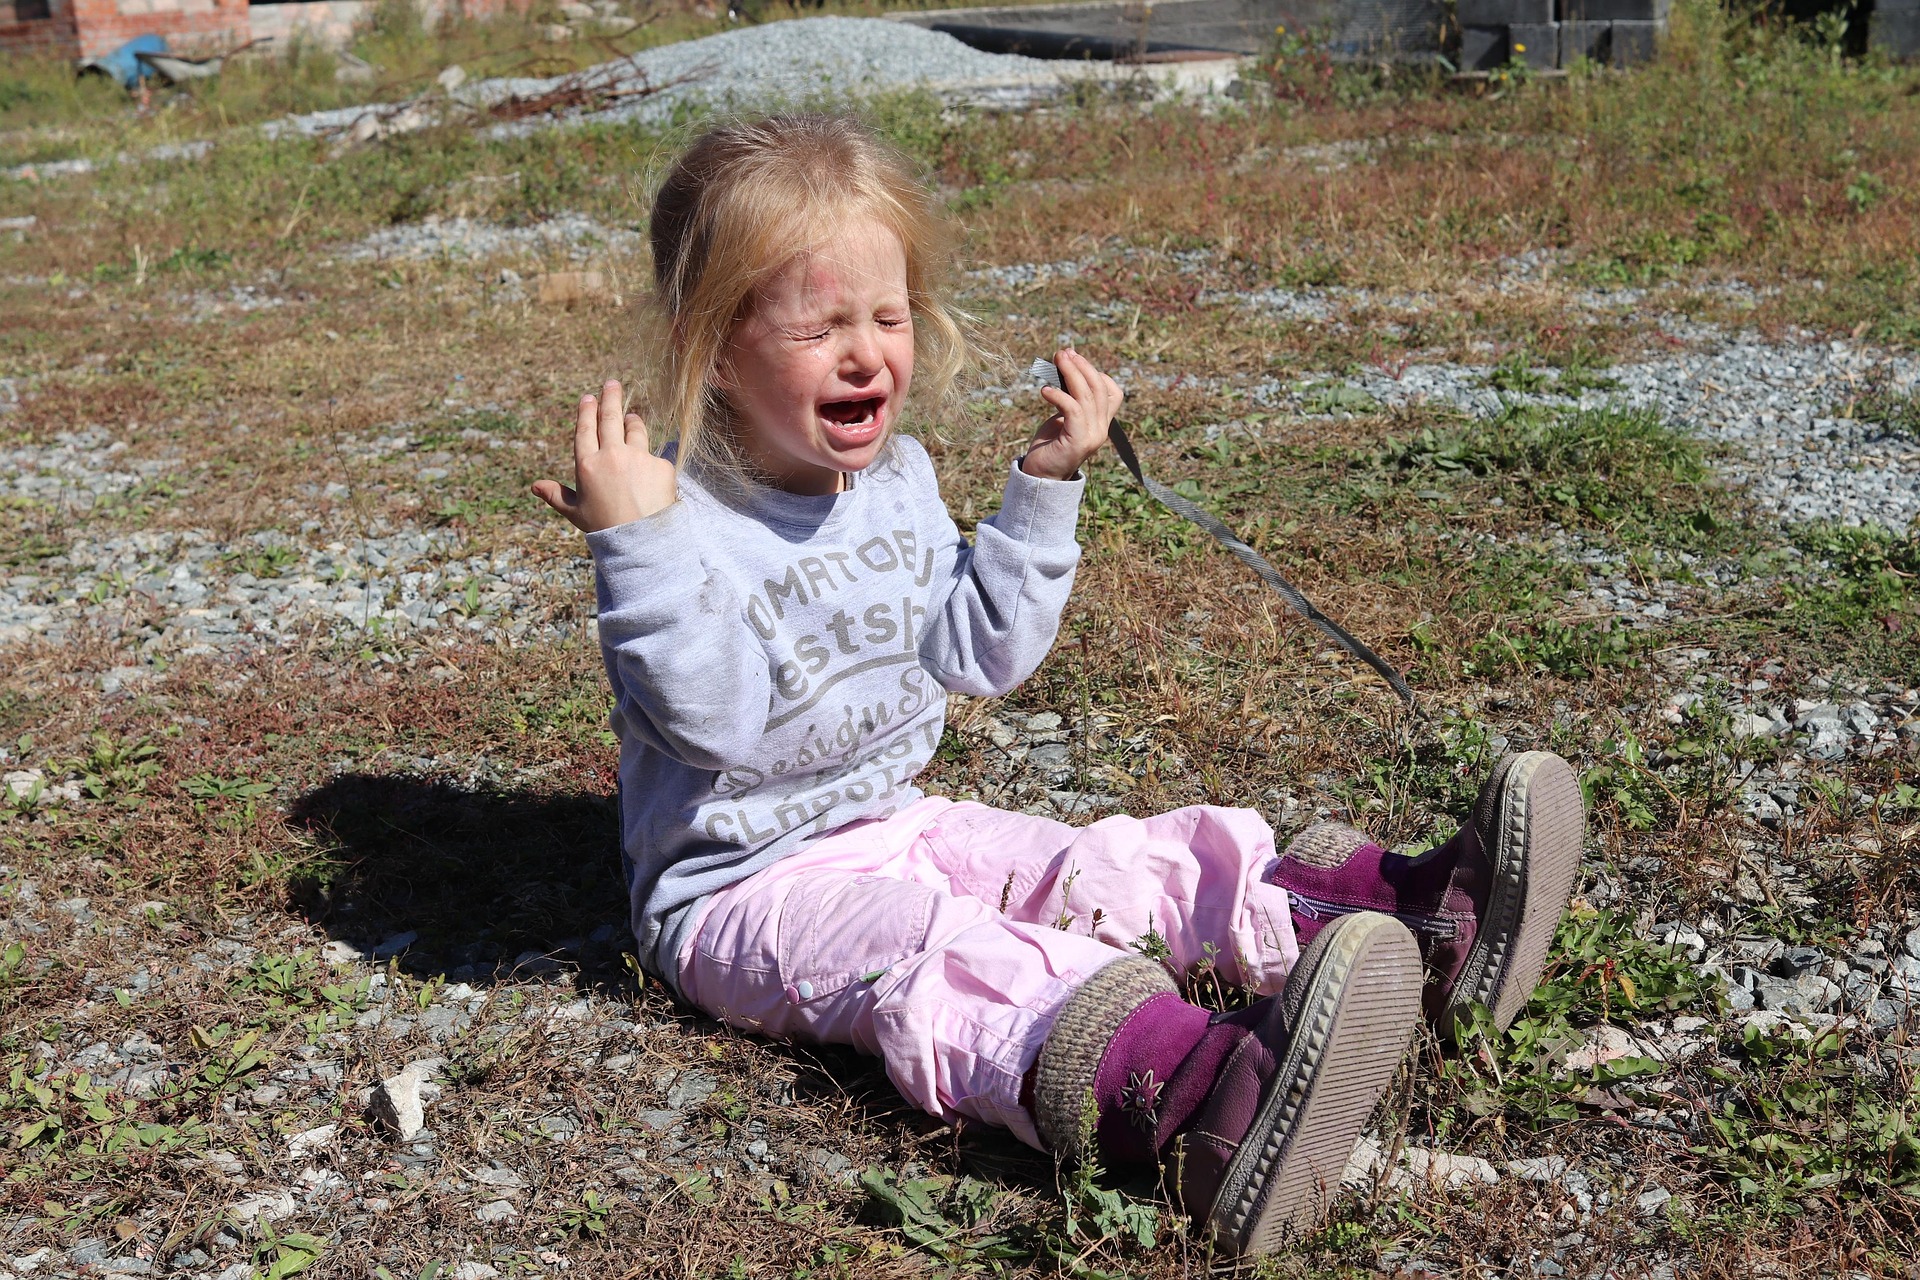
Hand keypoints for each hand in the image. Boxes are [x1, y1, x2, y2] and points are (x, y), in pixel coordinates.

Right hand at [532, 380, 677, 532]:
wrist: (642, 542)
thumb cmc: (606, 529)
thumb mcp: (577, 513)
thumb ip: (557, 496)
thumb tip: (535, 486)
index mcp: (588, 465)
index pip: (586, 429)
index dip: (587, 411)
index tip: (589, 398)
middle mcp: (611, 455)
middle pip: (610, 418)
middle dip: (611, 397)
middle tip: (612, 383)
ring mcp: (638, 457)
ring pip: (636, 429)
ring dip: (633, 421)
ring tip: (632, 418)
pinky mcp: (661, 464)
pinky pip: (656, 454)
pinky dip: (652, 457)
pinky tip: (652, 464)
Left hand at [1021, 348, 1122, 480]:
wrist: (1041, 478)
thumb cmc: (1049, 447)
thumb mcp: (1063, 417)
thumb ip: (1069, 398)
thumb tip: (1065, 366)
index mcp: (1101, 423)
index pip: (1112, 392)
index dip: (1095, 372)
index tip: (1073, 360)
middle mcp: (1101, 429)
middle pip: (1099, 388)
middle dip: (1081, 366)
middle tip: (1064, 352)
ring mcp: (1092, 435)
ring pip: (1087, 396)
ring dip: (1070, 374)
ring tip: (1056, 360)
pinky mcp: (1077, 441)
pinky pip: (1073, 410)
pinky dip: (1059, 396)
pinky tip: (1044, 390)